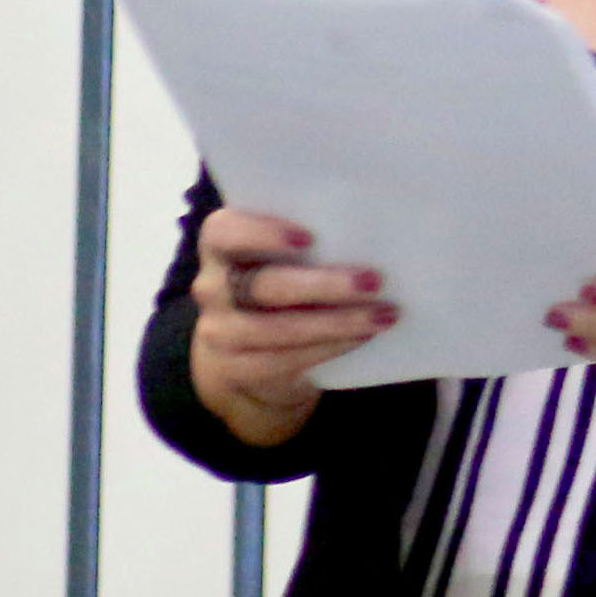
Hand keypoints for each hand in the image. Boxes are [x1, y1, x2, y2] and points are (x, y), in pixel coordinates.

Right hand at [187, 206, 391, 445]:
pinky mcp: (234, 368)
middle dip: (322, 284)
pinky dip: (329, 347)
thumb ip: (315, 241)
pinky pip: (281, 360)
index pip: (223, 231)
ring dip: (335, 322)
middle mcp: (211, 286)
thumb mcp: (288, 257)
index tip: (309, 238)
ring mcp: (219, 330)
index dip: (262, 232)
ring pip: (274, 329)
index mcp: (221, 245)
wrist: (249, 353)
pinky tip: (362, 336)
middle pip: (261, 285)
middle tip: (374, 280)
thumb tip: (378, 228)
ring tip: (384, 315)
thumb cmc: (283, 283)